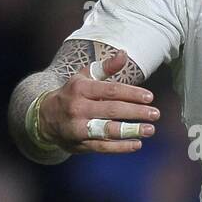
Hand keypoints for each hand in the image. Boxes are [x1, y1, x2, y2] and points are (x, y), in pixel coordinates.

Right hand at [37, 50, 158, 153]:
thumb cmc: (72, 94)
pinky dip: (121, 147)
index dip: (131, 94)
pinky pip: (103, 147)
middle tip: (155, 114)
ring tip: (150, 130)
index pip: (110, 91)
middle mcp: (78, 108)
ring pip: (107, 130)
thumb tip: (124, 53)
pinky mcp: (80, 144)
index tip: (150, 97)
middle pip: (112, 110)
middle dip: (136, 112)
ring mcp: (78, 127)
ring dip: (131, 131)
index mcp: (80, 88)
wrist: (45, 117)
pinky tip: (137, 144)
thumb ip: (106, 67)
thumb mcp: (84, 77)